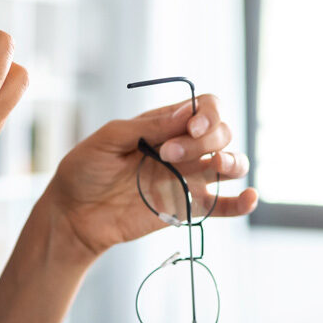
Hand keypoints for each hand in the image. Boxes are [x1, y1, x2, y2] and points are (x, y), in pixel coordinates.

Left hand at [43, 94, 258, 258]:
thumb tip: (186, 114)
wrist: (74, 214)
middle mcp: (183, 148)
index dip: (207, 114)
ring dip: (232, 160)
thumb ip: (146, 126)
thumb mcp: (107, 140)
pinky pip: (224, 205)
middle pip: (221, 133)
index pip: (205, 108)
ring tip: (216, 165)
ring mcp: (188, 178)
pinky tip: (249, 197)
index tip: (190, 126)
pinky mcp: (188, 207)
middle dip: (204, 139)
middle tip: (168, 154)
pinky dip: (242, 202)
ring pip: (231, 163)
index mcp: (164, 124)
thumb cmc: (85, 171)